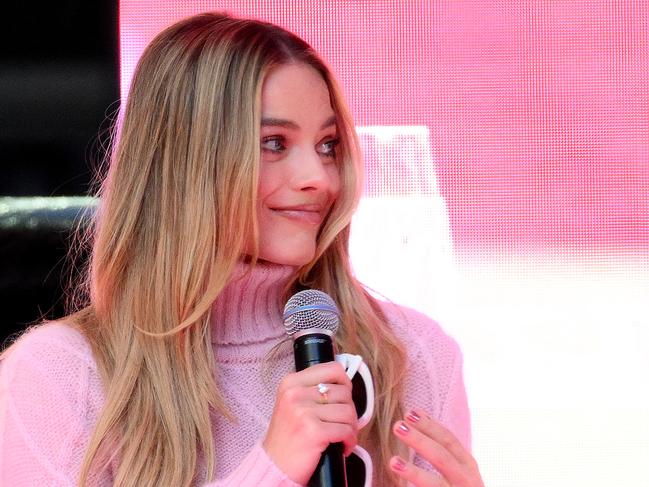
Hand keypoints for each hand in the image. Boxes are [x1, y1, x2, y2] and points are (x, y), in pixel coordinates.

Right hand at [262, 361, 357, 484]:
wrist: (273, 466)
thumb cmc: (287, 437)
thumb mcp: (292, 403)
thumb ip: (313, 390)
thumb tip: (345, 383)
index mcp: (291, 382)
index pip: (332, 369)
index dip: (345, 383)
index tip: (344, 397)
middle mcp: (295, 393)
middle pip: (344, 392)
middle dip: (348, 410)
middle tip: (341, 423)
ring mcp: (303, 412)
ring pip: (348, 411)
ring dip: (350, 427)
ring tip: (341, 436)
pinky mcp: (314, 431)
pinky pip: (346, 430)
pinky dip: (349, 441)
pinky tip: (342, 447)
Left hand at [389, 408, 483, 486]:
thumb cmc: (460, 485)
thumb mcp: (456, 466)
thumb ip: (439, 443)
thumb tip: (417, 412)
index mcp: (467, 465)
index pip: (449, 441)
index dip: (430, 426)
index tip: (410, 413)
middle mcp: (467, 480)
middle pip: (443, 458)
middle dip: (420, 441)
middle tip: (397, 426)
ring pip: (436, 484)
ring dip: (414, 472)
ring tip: (393, 462)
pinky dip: (415, 485)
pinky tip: (397, 486)